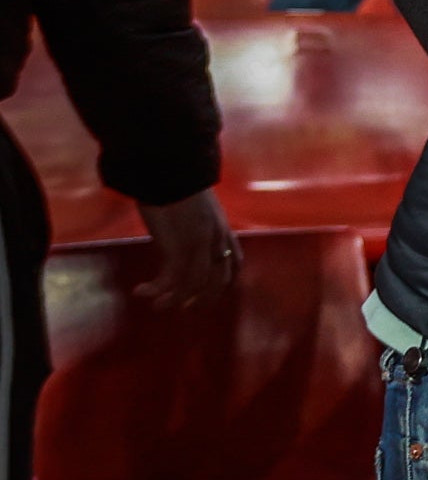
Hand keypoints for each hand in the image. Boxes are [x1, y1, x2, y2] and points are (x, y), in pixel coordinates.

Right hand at [136, 189, 238, 311]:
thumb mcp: (193, 204)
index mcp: (222, 228)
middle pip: (218, 280)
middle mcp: (215, 241)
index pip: (233, 261)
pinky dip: (157, 290)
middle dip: (203, 298)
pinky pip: (171, 280)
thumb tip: (181, 225)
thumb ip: (194, 220)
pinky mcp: (178, 249)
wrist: (167, 171)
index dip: (224, 280)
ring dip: (175, 300)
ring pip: (193, 285)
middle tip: (185, 308)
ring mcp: (198, 247)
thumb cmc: (173, 182)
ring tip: (157, 306)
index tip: (210, 290)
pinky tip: (141, 292)